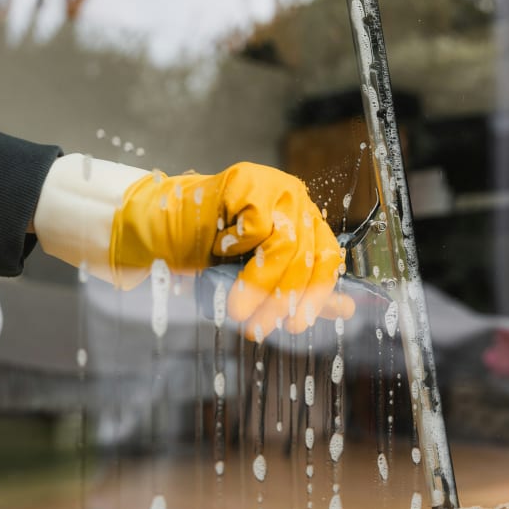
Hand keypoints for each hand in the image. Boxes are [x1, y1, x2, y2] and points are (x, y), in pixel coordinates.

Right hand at [111, 162, 353, 338]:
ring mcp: (274, 186)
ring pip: (284, 245)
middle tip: (258, 328)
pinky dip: (237, 248)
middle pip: (306, 255)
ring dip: (261, 285)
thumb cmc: (210, 253)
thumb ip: (301, 290)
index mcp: (306, 221)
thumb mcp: (258, 278)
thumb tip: (346, 311)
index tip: (296, 324)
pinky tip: (220, 252)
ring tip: (239, 309)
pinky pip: (255, 227)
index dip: (316, 294)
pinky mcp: (248, 180)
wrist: (162, 227)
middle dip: (282, 298)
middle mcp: (296, 200)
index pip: (328, 257)